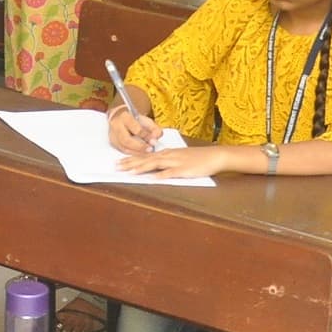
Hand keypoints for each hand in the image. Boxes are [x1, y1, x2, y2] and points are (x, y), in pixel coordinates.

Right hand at [105, 102, 157, 153]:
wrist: (120, 117)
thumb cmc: (134, 119)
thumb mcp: (146, 120)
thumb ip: (154, 128)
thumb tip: (155, 138)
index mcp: (124, 117)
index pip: (135, 128)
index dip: (146, 136)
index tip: (154, 141)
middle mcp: (116, 126)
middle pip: (126, 140)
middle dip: (139, 147)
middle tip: (150, 149)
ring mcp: (112, 135)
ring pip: (123, 148)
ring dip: (137, 152)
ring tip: (146, 153)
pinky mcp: (113, 143)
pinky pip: (123, 151)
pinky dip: (133, 154)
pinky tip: (140, 154)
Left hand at [114, 144, 231, 177]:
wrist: (215, 156)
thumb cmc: (199, 158)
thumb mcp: (181, 157)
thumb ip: (168, 161)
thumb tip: (156, 167)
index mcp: (167, 153)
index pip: (145, 155)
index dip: (131, 158)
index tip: (119, 161)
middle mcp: (169, 156)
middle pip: (146, 159)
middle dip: (130, 163)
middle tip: (116, 166)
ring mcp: (176, 162)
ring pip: (155, 164)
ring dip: (141, 167)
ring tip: (128, 171)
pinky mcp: (184, 170)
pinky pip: (171, 173)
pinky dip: (161, 175)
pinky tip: (152, 178)